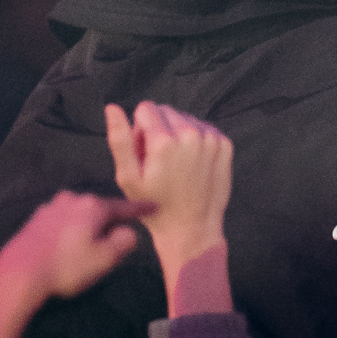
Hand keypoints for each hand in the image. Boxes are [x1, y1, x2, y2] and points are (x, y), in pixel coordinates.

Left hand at [0, 191, 144, 312]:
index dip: (140, 208)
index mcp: (93, 207)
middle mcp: (73, 199)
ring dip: (87, 222)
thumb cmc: (67, 266)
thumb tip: (129, 231)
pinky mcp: (36, 218)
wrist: (20, 270)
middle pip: (99, 207)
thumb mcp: (103, 259)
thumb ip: (123, 242)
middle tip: (119, 230)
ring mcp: (52, 207)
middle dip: (109, 217)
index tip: (154, 206)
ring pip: (79, 211)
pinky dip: (69, 226)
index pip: (123, 206)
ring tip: (91, 237)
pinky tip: (67, 239)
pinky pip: (62, 219)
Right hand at [105, 101, 232, 313]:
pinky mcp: (224, 144)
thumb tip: (112, 108)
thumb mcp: (128, 178)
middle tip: (159, 161)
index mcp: (164, 140)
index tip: (144, 153)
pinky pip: (203, 128)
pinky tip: (192, 163)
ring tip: (176, 164)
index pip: (145, 108)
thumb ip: (119, 139)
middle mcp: (190, 133)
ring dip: (177, 134)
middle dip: (158, 129)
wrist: (192, 230)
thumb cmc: (155, 207)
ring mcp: (210, 138)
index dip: (139, 130)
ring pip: (185, 118)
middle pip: (165, 111)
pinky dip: (196, 140)